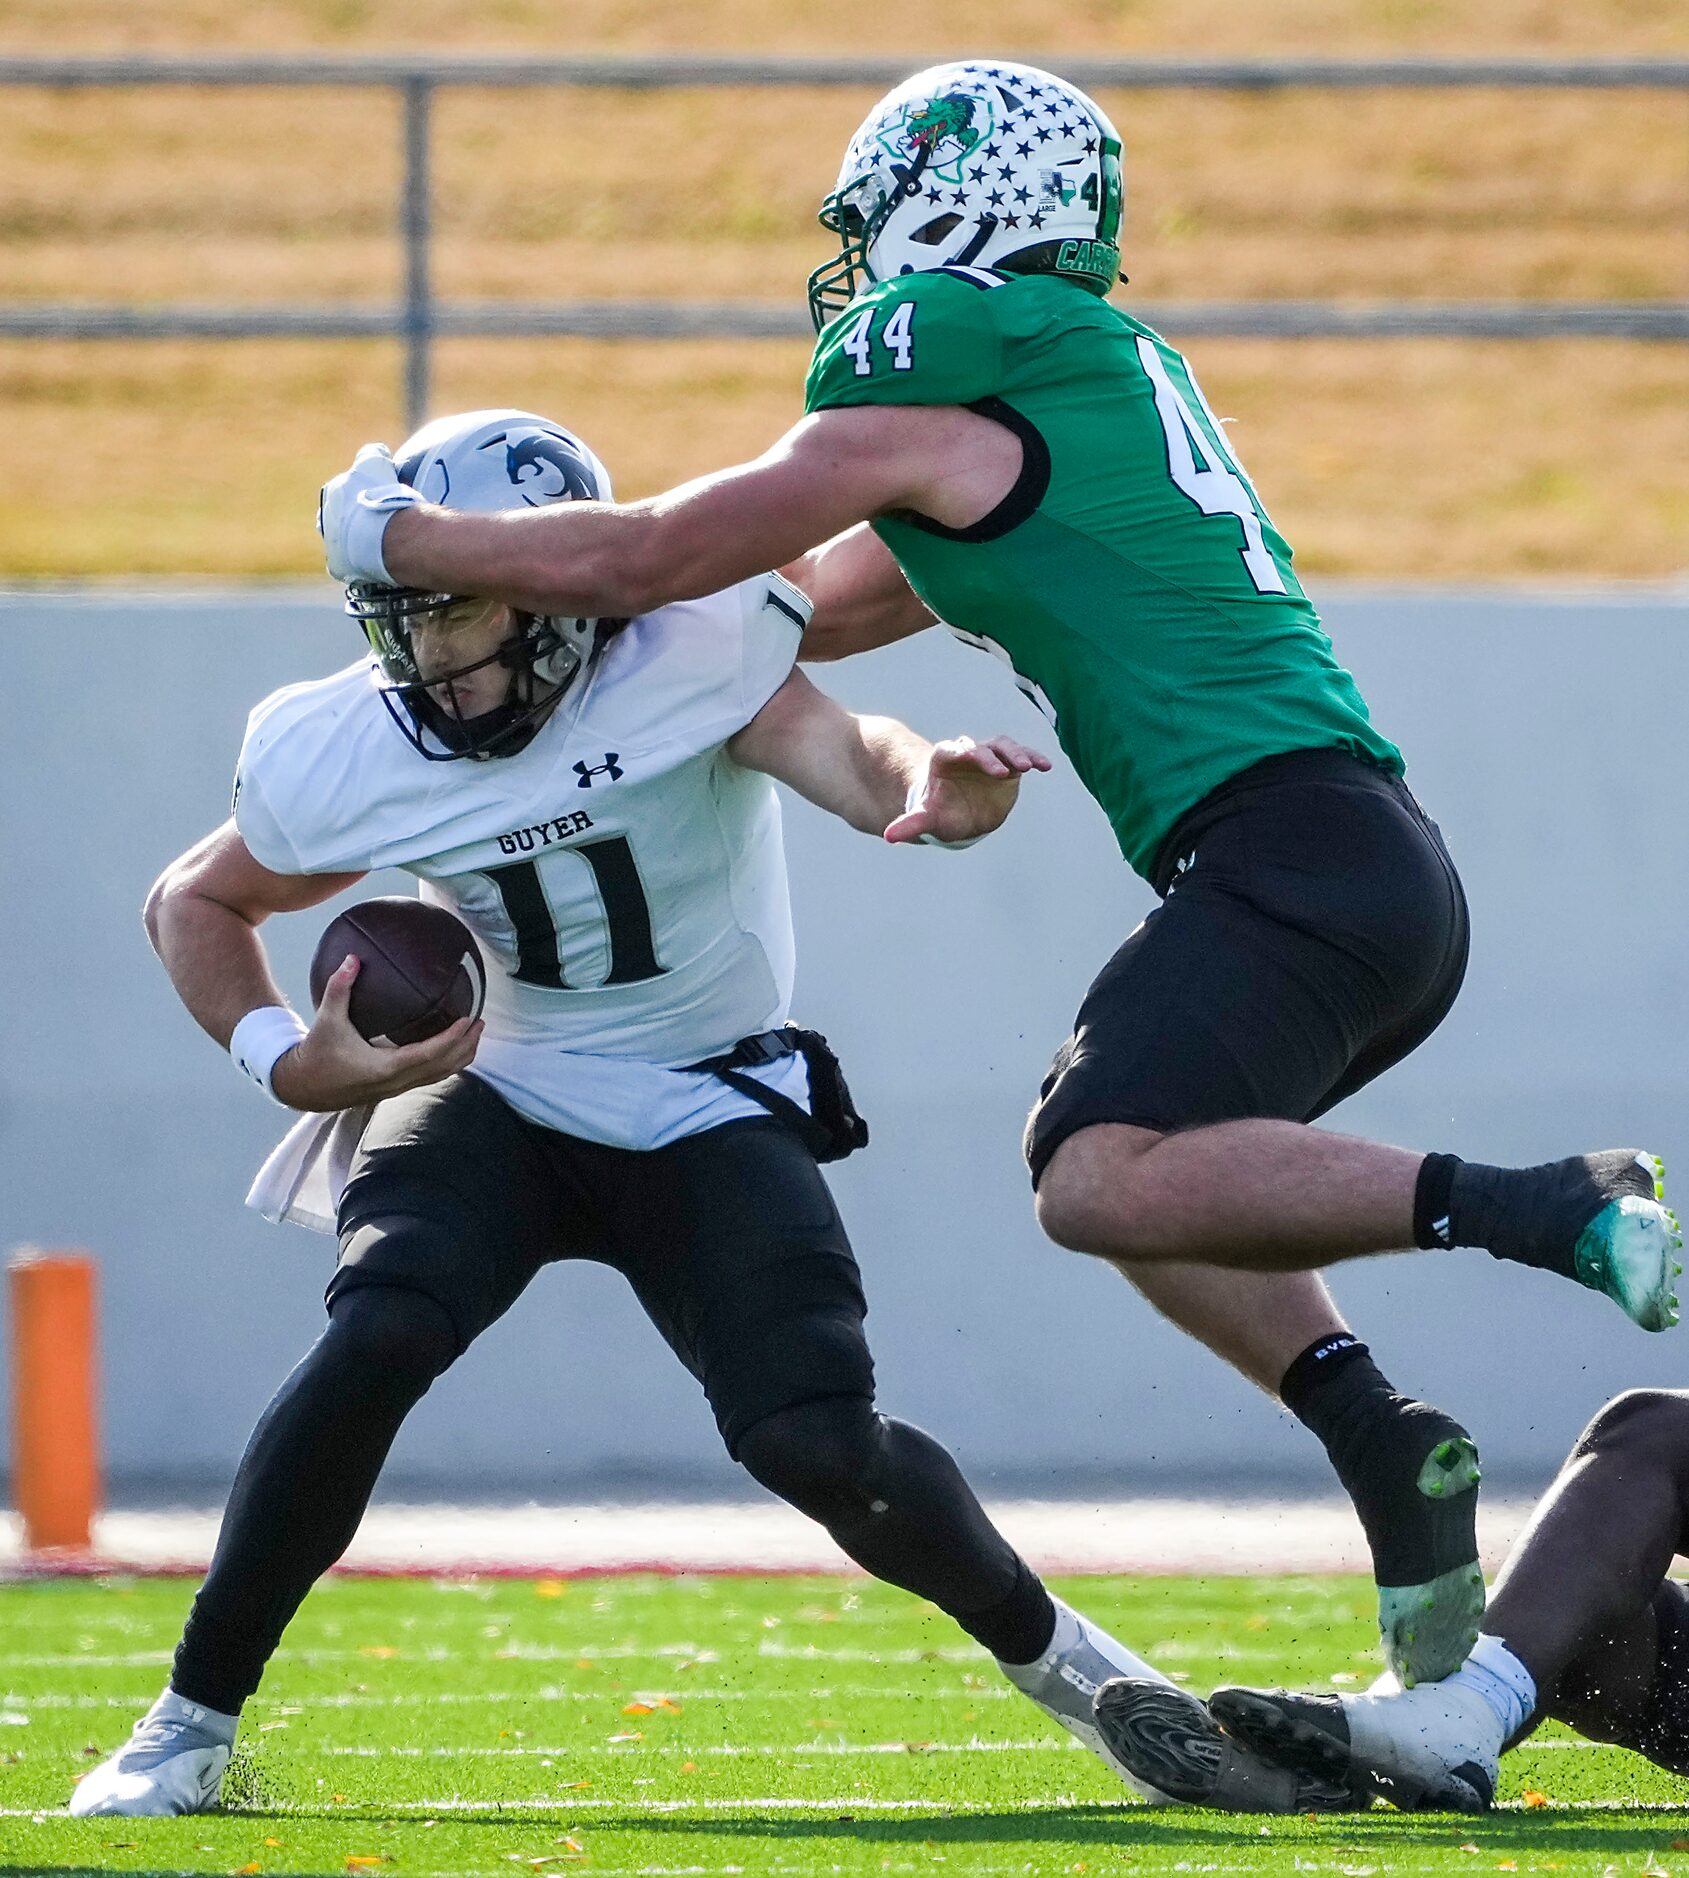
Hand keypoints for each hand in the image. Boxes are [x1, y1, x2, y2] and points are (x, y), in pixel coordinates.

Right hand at [269, 954, 482, 1111]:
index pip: (428, 1055)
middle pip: (443, 1067)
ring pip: (440, 1075)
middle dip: (465, 1045)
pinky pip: (430, 1077)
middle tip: (480, 1021)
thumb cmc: (316, 1054)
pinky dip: (447, 1062)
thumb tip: (353, 959)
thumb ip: (339, 988)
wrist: (303, 1087)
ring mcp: (397, 1088)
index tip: (468, 1020)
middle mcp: (396, 1082)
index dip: (451, 1039)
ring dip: (461, 1055)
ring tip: (475, 1033)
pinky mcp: (395, 1088)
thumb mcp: (326, 1019)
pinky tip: (453, 1047)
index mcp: (383, 1067)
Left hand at [318, 442, 424, 583]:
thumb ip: (373, 452)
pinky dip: (358, 566)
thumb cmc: (380, 495)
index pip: (344, 491)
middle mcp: (326, 516)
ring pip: (342, 543)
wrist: (386, 533)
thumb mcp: (377, 462)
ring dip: (355, 545)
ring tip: (379, 548)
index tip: (374, 501)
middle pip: (339, 518)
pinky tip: (374, 565)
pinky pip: (347, 567)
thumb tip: (377, 450)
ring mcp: (331, 543)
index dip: (359, 496)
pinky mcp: (338, 566)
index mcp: (333, 491)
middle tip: (378, 525)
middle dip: (354, 521)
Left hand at [883, 735, 1051, 846]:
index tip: (972, 758)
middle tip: (1003, 771)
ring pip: (1003, 747)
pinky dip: (1034, 758)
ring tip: (1030, 766)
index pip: (951, 750)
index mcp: (945, 759)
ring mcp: (990, 756)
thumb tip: (889, 836)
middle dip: (991, 756)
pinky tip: (1045, 766)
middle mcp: (969, 753)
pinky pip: (1023, 757)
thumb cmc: (941, 814)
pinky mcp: (1009, 764)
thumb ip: (911, 824)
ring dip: (1016, 754)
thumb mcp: (927, 819)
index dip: (961, 752)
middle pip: (980, 747)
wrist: (961, 816)